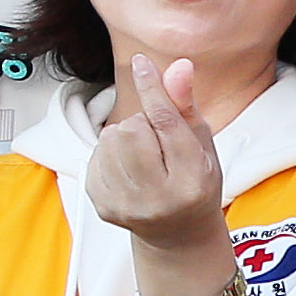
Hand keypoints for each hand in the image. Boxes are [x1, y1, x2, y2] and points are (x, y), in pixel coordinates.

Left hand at [87, 55, 232, 254]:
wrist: (177, 233)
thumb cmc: (194, 181)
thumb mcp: (201, 145)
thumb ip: (185, 106)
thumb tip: (179, 65)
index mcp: (193, 180)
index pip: (167, 124)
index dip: (153, 88)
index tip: (141, 61)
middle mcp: (159, 198)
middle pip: (133, 129)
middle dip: (141, 123)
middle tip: (156, 142)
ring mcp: (128, 206)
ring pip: (109, 139)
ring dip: (123, 137)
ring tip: (142, 156)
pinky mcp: (104, 207)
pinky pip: (94, 156)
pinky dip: (109, 154)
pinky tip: (127, 169)